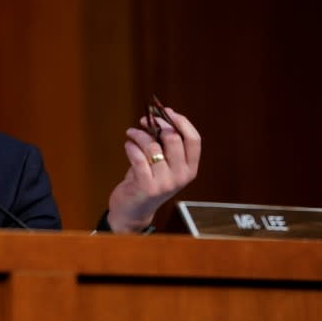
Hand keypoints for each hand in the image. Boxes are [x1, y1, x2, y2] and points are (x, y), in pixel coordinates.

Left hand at [106, 107, 200, 232]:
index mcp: (190, 169)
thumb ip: (164, 143)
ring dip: (139, 134)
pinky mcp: (147, 186)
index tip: (167, 111)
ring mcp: (165, 183)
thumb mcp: (162, 163)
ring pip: (153, 146)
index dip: (181, 121)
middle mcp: (181, 176)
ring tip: (131, 133)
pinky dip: (131, 146)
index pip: (194, 139)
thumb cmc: (147, 180)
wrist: (133, 210)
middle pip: (174, 139)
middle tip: (145, 120)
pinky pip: (138, 157)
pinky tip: (127, 145)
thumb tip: (160, 114)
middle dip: (158, 124)